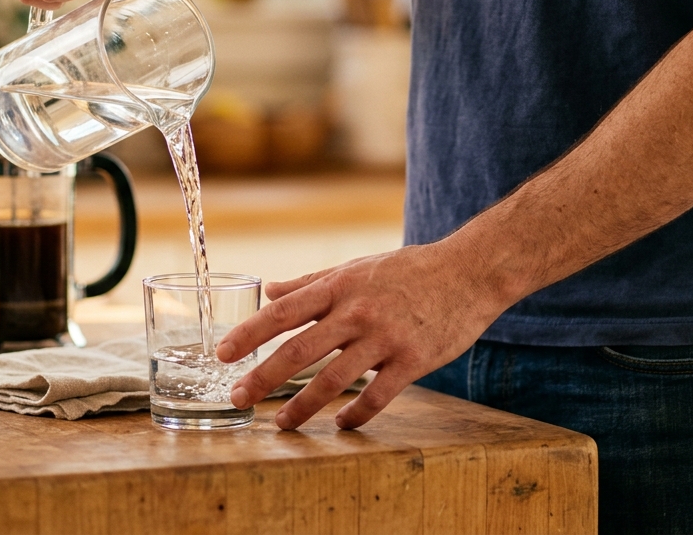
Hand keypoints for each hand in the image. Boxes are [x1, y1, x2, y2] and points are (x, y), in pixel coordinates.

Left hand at [214, 237, 511, 429]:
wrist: (469, 272)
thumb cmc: (408, 270)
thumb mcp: (355, 268)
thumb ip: (311, 282)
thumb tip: (268, 289)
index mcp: (339, 287)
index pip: (283, 312)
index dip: (250, 334)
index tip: (222, 353)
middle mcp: (356, 312)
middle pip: (299, 351)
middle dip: (262, 378)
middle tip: (236, 397)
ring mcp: (385, 338)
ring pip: (333, 380)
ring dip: (302, 406)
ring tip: (282, 423)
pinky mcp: (413, 360)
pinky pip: (378, 396)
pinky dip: (356, 414)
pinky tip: (340, 424)